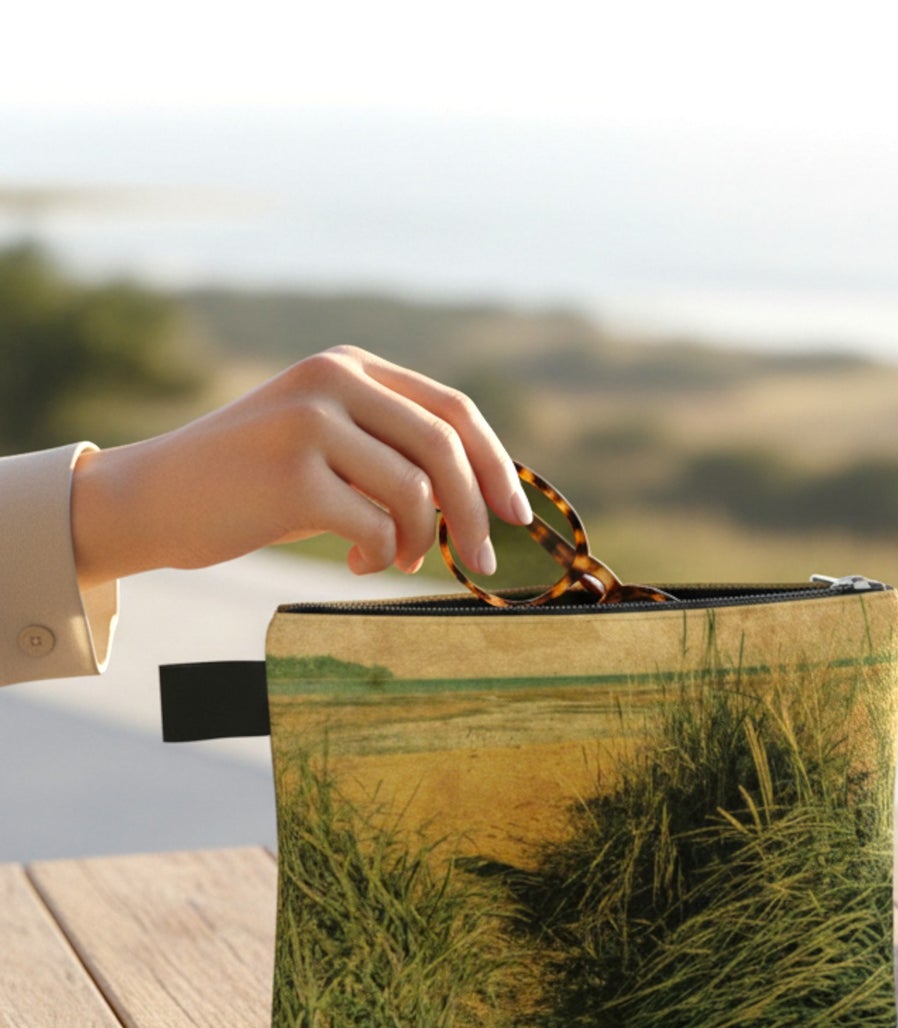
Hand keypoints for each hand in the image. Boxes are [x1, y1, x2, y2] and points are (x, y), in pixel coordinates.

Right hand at [69, 345, 530, 588]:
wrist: (154, 499)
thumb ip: (394, 451)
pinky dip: (383, 556)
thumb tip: (486, 496)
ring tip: (395, 559)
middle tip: (482, 561)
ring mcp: (310, 424)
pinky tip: (359, 564)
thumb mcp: (330, 446)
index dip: (497, 465)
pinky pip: (379, 526)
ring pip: (417, 492)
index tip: (517, 515)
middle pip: (446, 448)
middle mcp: (332, 381)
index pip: (453, 410)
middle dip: (476, 513)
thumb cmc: (256, 484)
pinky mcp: (293, 476)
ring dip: (420, 541)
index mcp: (349, 366)